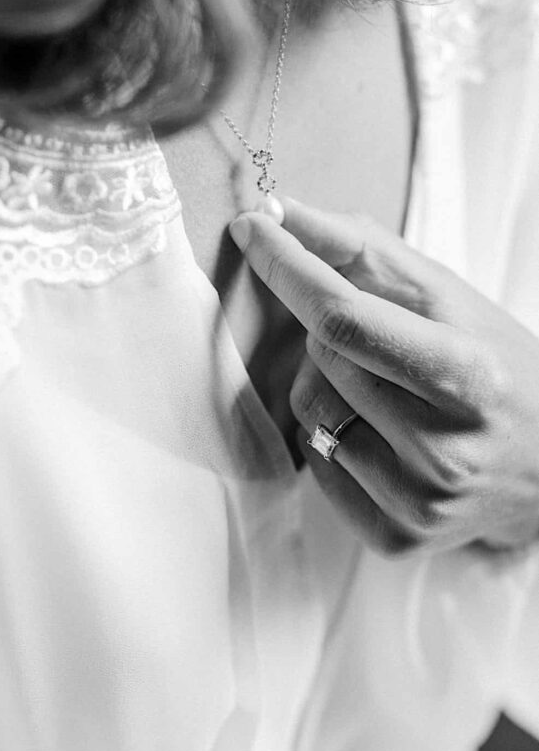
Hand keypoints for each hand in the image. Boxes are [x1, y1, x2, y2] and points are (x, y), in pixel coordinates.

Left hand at [231, 198, 538, 554]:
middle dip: (330, 332)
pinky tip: (381, 436)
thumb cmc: (496, 369)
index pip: (344, 317)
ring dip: (328, 386)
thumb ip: (365, 252)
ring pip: (309, 410)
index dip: (289, 269)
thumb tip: (283, 213)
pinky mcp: (397, 537)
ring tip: (387, 392)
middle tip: (377, 342)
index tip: (254, 229)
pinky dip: (331, 440)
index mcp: (469, 375)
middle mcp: (446, 446)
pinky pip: (314, 464)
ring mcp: (420, 499)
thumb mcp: (450, 301)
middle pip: (322, 357)